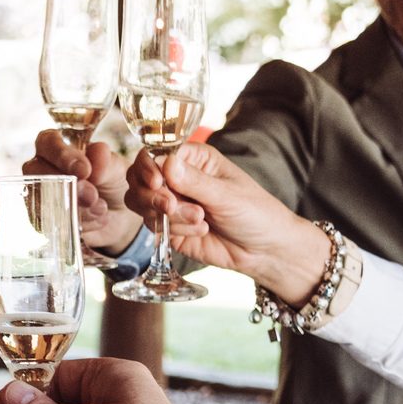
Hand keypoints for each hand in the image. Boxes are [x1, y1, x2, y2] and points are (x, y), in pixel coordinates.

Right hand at [23, 129, 141, 253]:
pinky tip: (97, 219)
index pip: (47, 142)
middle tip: (92, 195)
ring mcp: (40, 194)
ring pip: (41, 198)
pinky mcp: (43, 220)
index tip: (84, 170)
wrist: (120, 215)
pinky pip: (50, 222)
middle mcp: (42, 168)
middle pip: (36, 170)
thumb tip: (97, 152)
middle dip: (66, 184)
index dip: (61, 155)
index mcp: (57, 147)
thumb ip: (106, 162)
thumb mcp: (116, 169)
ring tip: (100, 208)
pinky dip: (77, 222)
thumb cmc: (113, 183)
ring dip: (73, 206)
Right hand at [125, 143, 327, 304]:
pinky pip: (153, 225)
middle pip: (139, 177)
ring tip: (200, 219)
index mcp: (193, 158)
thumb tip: (166, 162)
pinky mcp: (168, 227)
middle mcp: (177, 177)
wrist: (263, 250)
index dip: (149, 166)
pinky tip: (200, 231)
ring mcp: (170, 202)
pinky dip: (174, 229)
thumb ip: (194, 181)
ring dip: (168, 215)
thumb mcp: (227, 194)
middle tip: (171, 205)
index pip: (155, 153)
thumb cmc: (255, 213)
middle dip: (153, 195)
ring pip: (141, 202)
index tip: (156, 182)